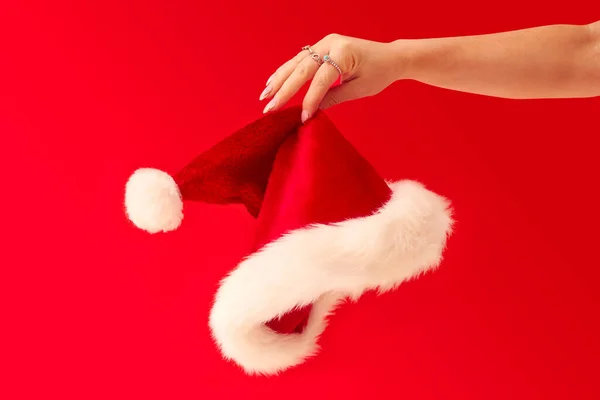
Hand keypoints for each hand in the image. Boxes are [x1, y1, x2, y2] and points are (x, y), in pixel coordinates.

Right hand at [259, 34, 402, 121]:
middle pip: (302, 69)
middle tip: (270, 108)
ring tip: (265, 96)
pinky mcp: (321, 47)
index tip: (302, 118)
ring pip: (296, 63)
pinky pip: (299, 60)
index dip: (310, 99)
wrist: (390, 56)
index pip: (321, 79)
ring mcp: (324, 43)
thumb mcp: (359, 89)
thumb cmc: (379, 73)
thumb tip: (312, 112)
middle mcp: (331, 43)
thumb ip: (334, 98)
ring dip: (279, 79)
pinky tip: (273, 83)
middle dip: (284, 90)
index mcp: (344, 52)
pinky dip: (286, 72)